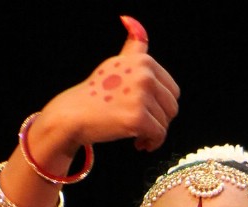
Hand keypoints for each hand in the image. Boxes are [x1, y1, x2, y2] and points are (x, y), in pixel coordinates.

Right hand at [31, 17, 179, 162]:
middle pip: (172, 107)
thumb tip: (131, 21)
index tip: (148, 112)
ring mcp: (141, 96)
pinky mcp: (137, 117)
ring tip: (139, 136)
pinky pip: (158, 136)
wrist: (75, 113)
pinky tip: (138, 144)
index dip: (162, 105)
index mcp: (143, 61)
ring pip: (165, 123)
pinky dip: (151, 144)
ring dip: (154, 134)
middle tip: (145, 126)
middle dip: (161, 120)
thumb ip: (133, 47)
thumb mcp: (117, 63)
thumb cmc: (98, 92)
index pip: (172, 90)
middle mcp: (144, 74)